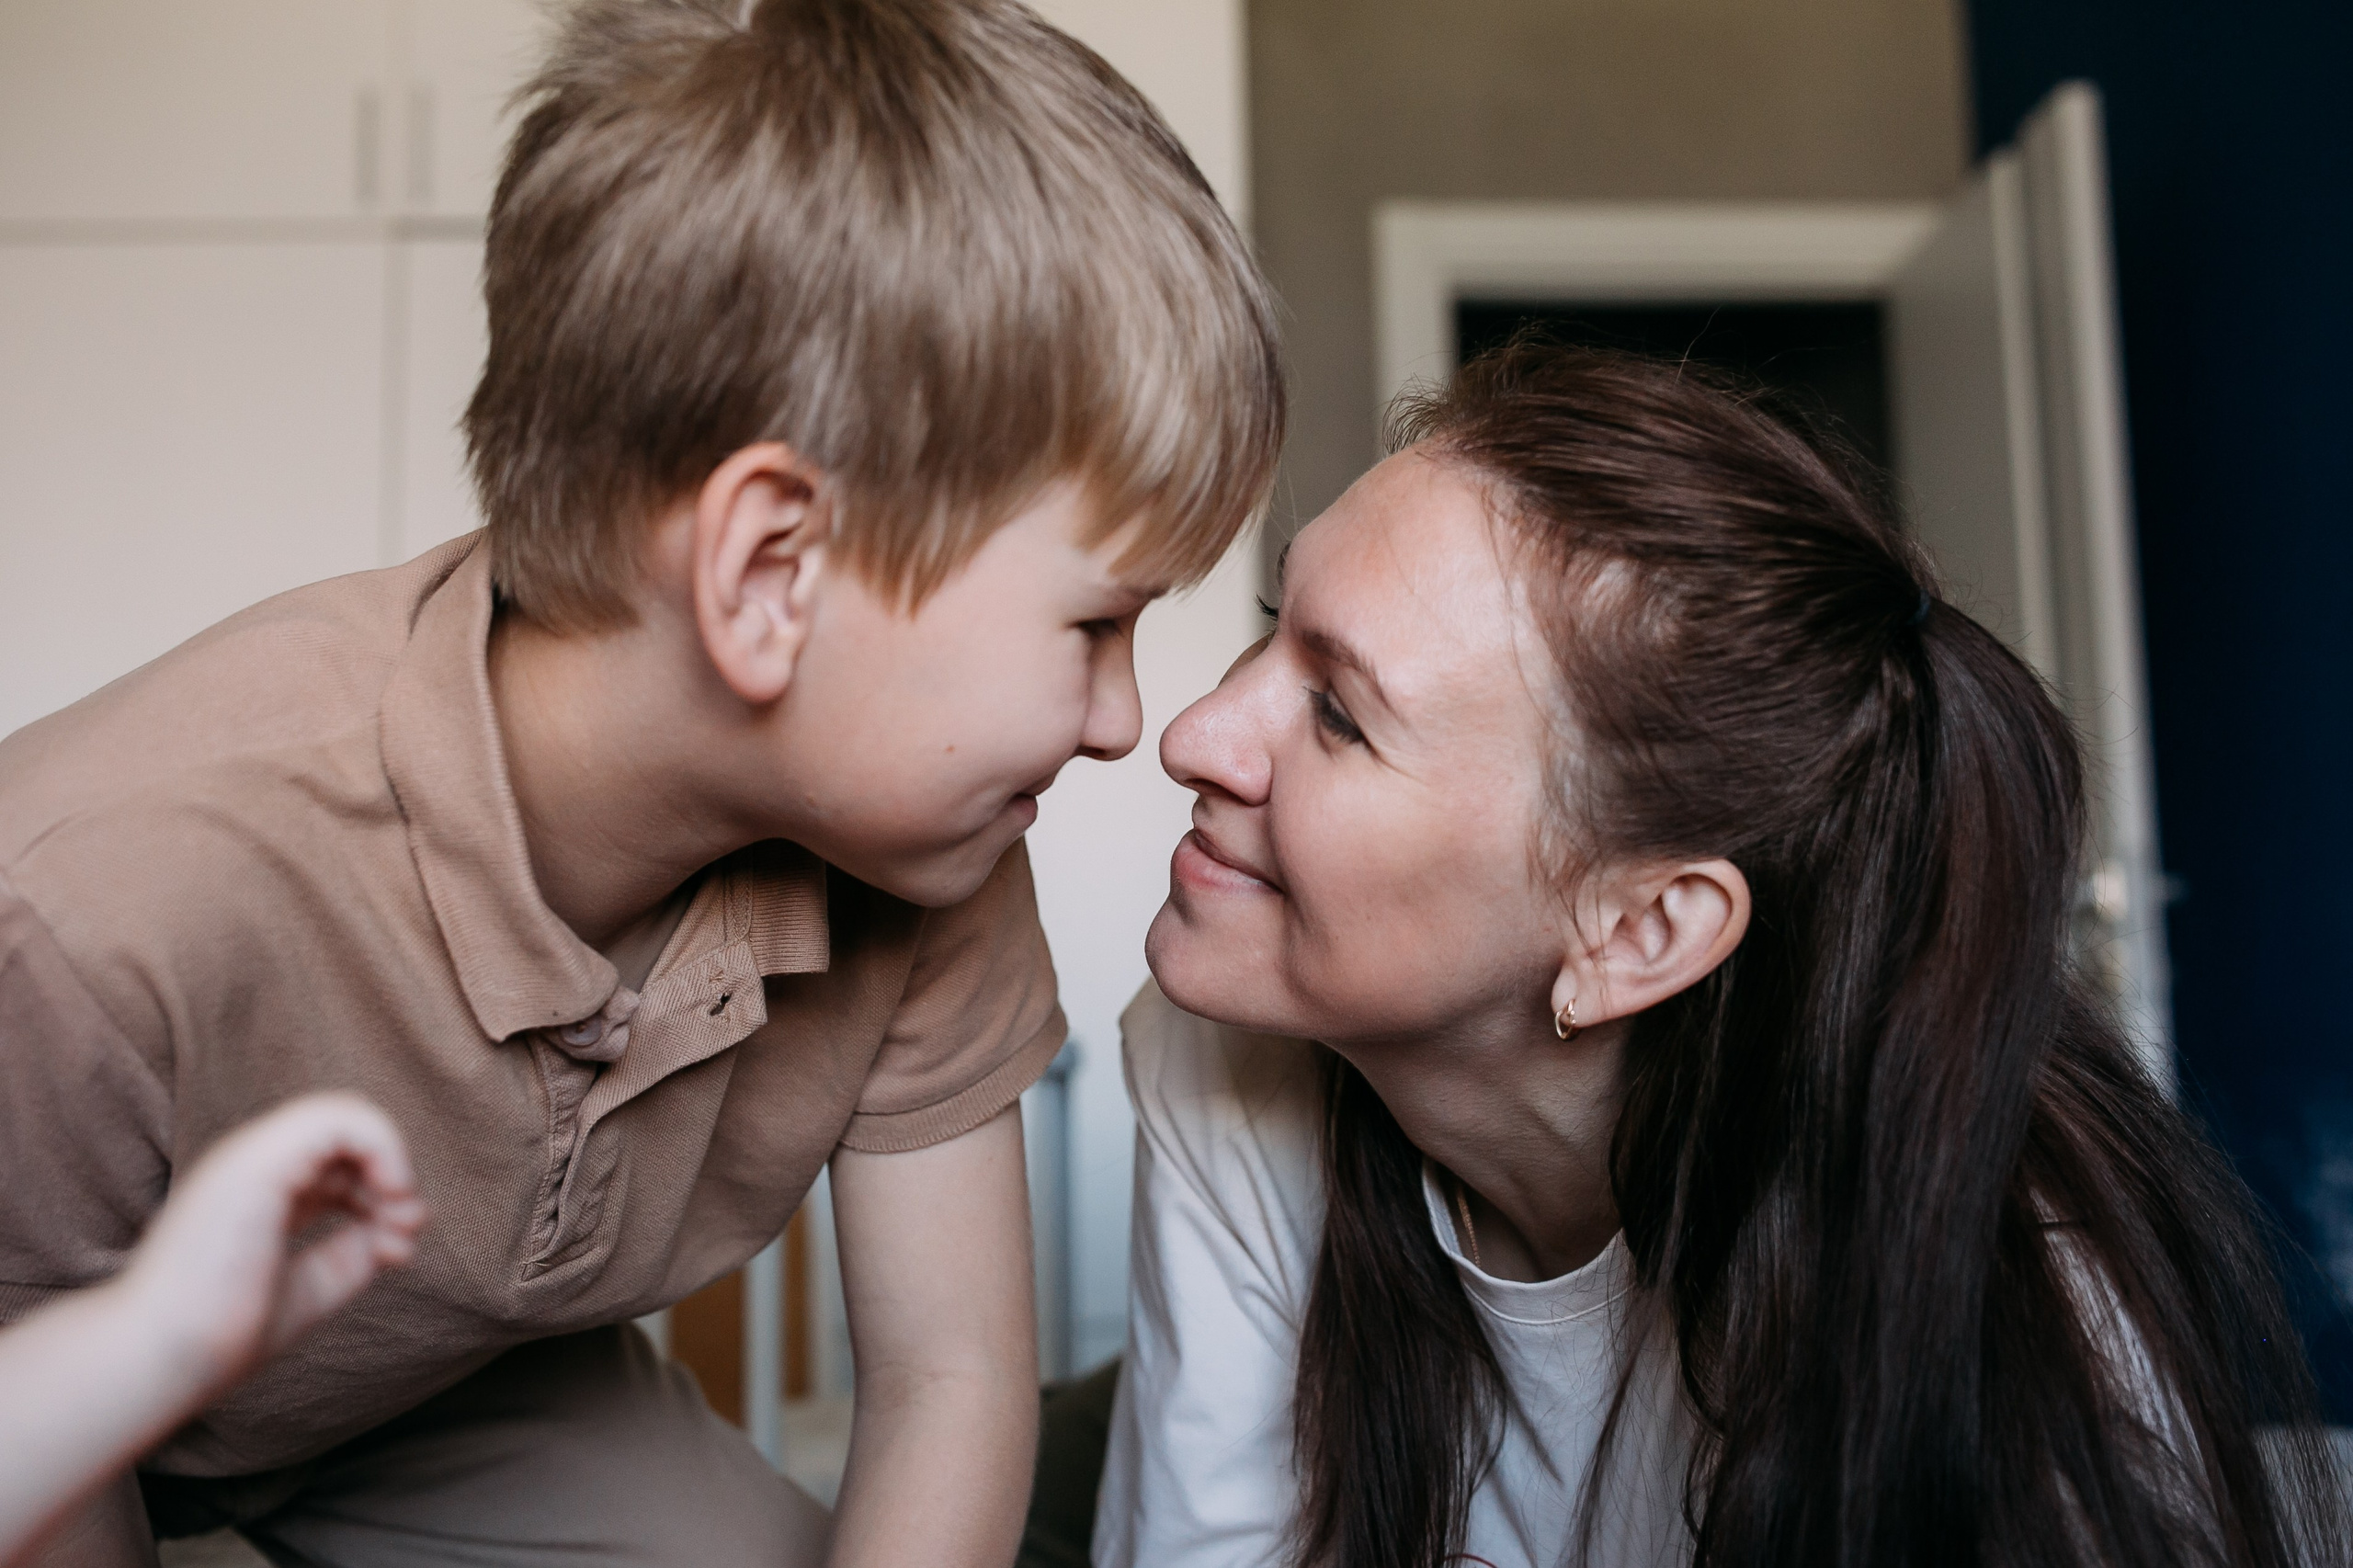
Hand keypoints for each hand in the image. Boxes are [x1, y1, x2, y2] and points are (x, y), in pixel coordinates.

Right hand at [114, 1093, 425, 1405]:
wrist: (161, 1357)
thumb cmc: (222, 1332)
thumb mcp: (312, 1286)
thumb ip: (355, 1252)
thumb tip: (405, 1224)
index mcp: (261, 1193)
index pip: (340, 1166)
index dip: (382, 1197)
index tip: (395, 1252)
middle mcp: (254, 1165)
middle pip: (350, 1139)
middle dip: (394, 1181)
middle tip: (404, 1233)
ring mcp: (251, 1156)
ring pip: (345, 1114)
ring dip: (392, 1162)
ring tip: (399, 1216)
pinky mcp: (256, 1159)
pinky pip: (338, 1118)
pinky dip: (382, 1146)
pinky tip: (390, 1192)